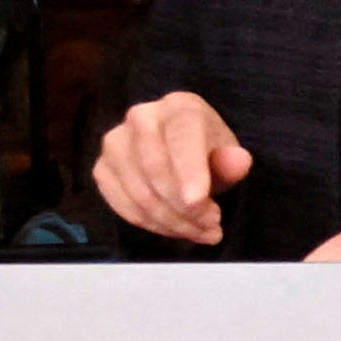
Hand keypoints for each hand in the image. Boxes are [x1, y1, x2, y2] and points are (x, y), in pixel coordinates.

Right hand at [92, 91, 250, 244]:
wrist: (178, 148)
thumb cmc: (205, 150)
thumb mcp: (226, 154)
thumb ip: (231, 162)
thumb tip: (239, 161)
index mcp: (179, 107)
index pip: (181, 138)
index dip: (189, 172)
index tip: (199, 202)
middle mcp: (141, 117)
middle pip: (155, 169)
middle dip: (185, 208)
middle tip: (211, 227)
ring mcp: (115, 142)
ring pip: (139, 192)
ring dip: (170, 222)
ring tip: (199, 232)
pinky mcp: (102, 168)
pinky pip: (122, 205)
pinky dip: (150, 224)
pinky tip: (173, 228)